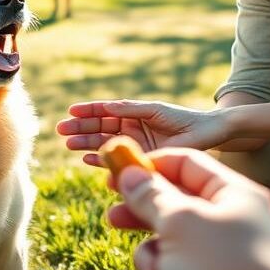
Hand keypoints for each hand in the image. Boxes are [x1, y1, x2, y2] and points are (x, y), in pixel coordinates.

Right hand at [56, 100, 224, 165]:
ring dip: (86, 143)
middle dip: (81, 128)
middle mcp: (131, 127)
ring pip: (104, 142)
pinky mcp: (139, 159)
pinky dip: (101, 159)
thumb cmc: (184, 120)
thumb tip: (107, 110)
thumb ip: (132, 112)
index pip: (107, 110)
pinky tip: (87, 158)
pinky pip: (116, 159)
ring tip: (69, 144)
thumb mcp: (154, 112)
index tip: (71, 111)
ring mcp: (133, 143)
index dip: (89, 111)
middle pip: (100, 127)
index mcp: (135, 112)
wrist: (206, 135)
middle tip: (62, 130)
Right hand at [107, 148, 269, 269]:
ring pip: (170, 263)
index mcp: (235, 198)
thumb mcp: (182, 226)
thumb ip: (152, 197)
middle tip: (113, 223)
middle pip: (175, 214)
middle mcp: (235, 231)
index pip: (187, 166)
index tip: (112, 175)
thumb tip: (131, 173)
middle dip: (144, 227)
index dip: (148, 168)